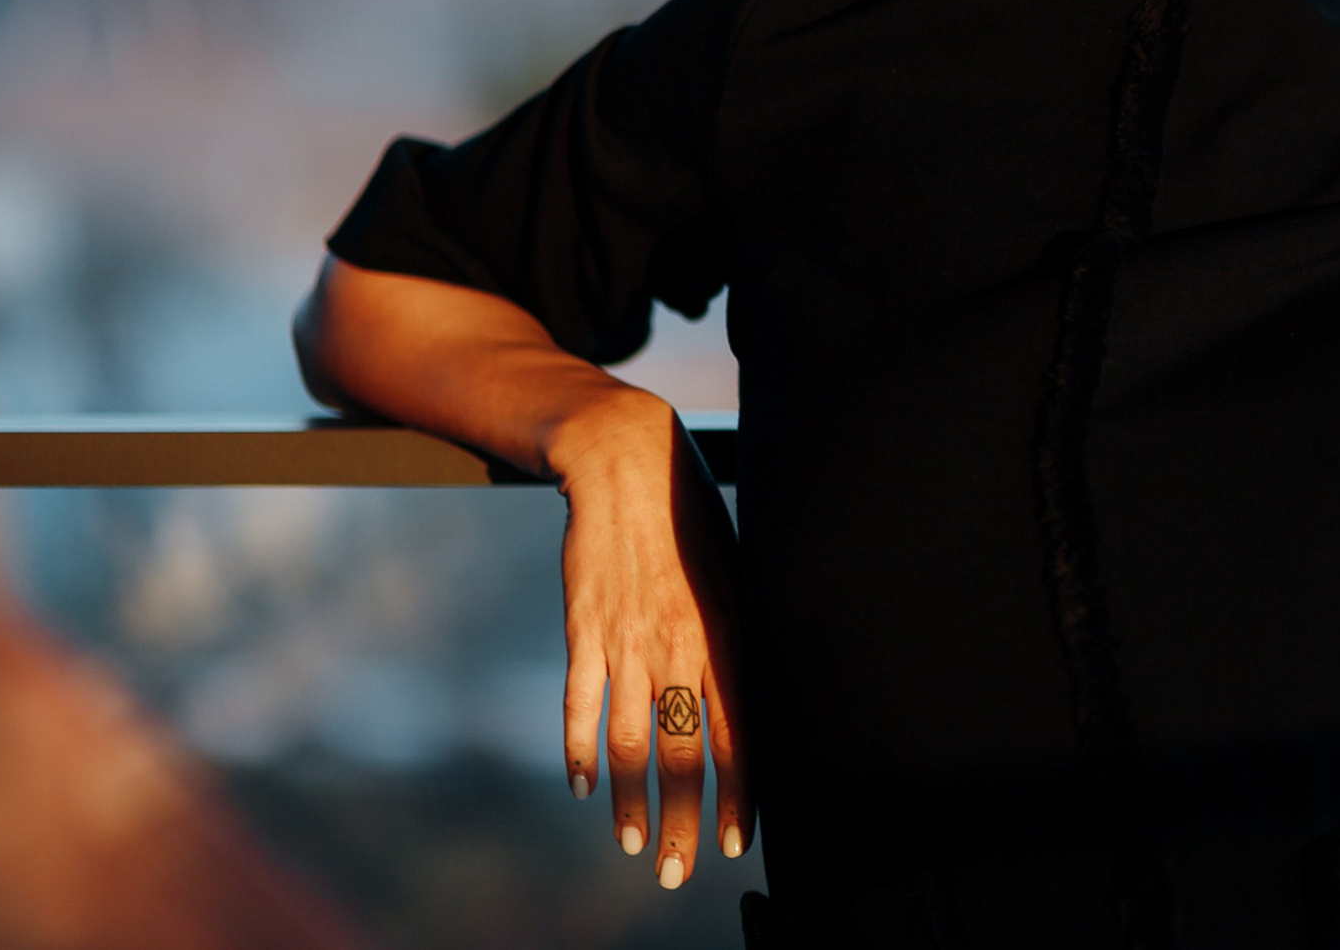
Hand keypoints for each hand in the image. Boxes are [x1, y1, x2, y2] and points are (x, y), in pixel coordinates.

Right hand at [549, 387, 748, 888]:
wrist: (630, 465)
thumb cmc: (695, 522)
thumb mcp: (739, 577)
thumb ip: (742, 641)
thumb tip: (759, 704)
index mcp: (728, 635)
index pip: (740, 734)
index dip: (741, 795)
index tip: (738, 844)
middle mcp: (681, 645)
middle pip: (683, 753)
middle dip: (685, 822)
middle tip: (679, 874)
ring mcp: (628, 640)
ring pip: (629, 743)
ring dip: (630, 804)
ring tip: (634, 846)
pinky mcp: (584, 628)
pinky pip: (581, 704)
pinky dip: (580, 752)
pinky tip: (584, 787)